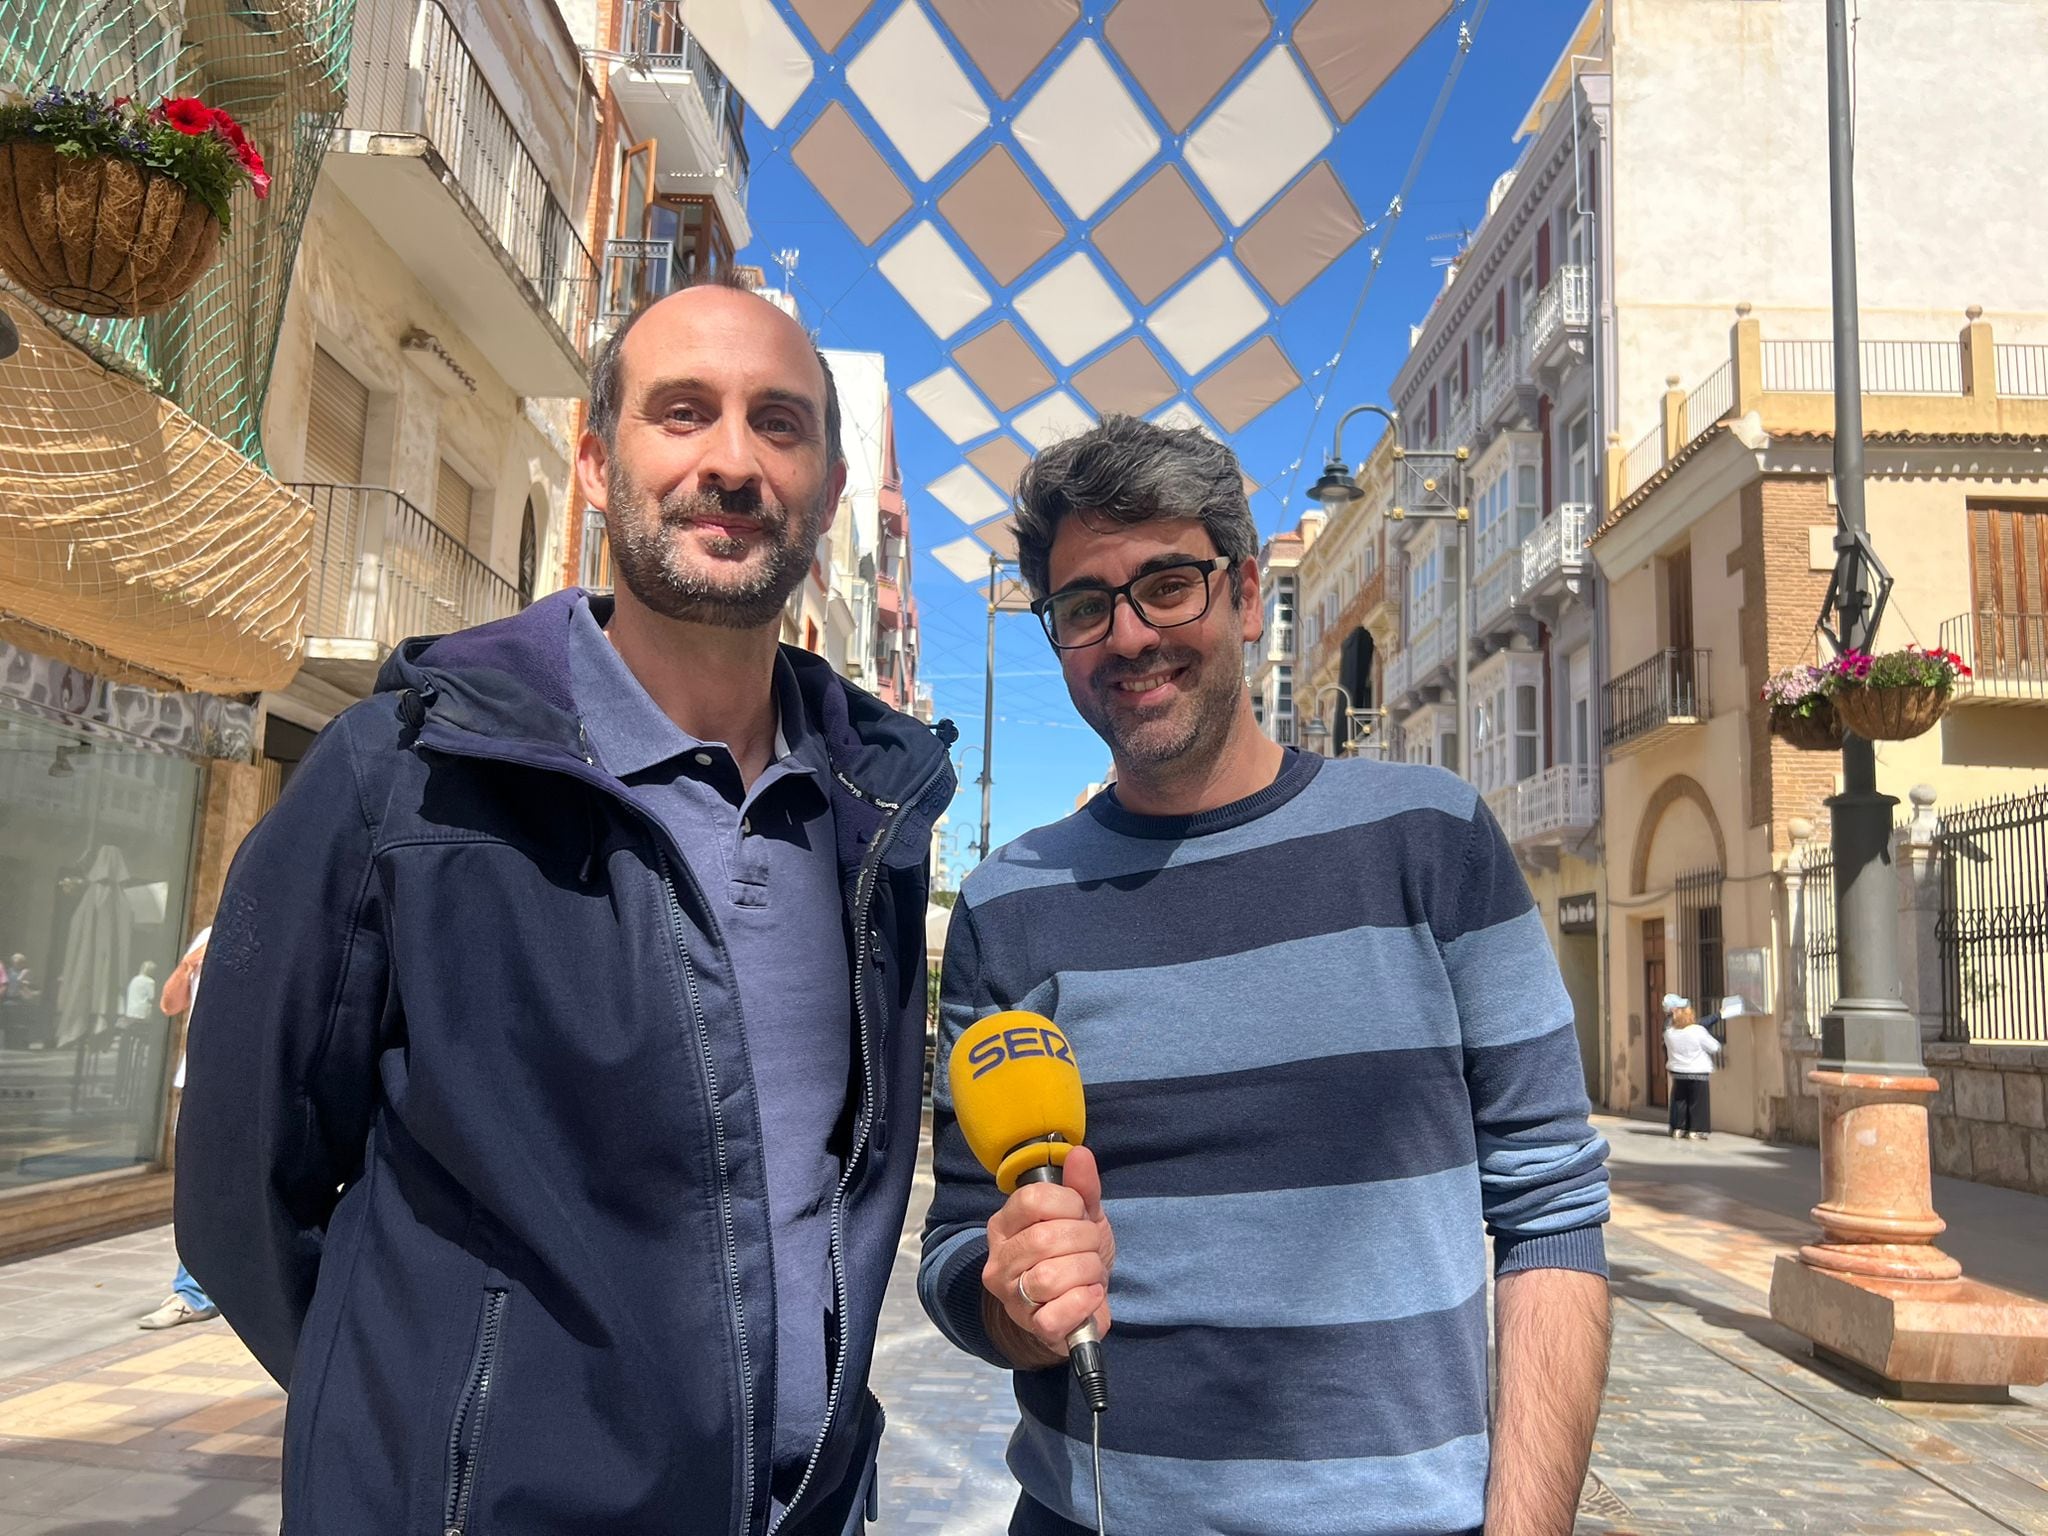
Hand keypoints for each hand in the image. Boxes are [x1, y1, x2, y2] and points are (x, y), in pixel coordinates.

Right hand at [982, 1145, 1114, 1365]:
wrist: (1080, 1305)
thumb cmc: (1075, 1254)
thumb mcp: (1083, 1215)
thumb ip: (1082, 1186)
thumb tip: (1080, 1154)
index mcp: (1005, 1225)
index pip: (1031, 1200)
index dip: (1068, 1204)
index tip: (1080, 1215)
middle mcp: (1000, 1260)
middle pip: (1044, 1239)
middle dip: (1084, 1240)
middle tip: (1090, 1247)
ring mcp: (1012, 1297)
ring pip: (1049, 1277)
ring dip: (1086, 1271)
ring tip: (1090, 1272)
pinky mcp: (1033, 1326)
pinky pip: (1056, 1314)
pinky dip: (1083, 1302)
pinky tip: (1090, 1295)